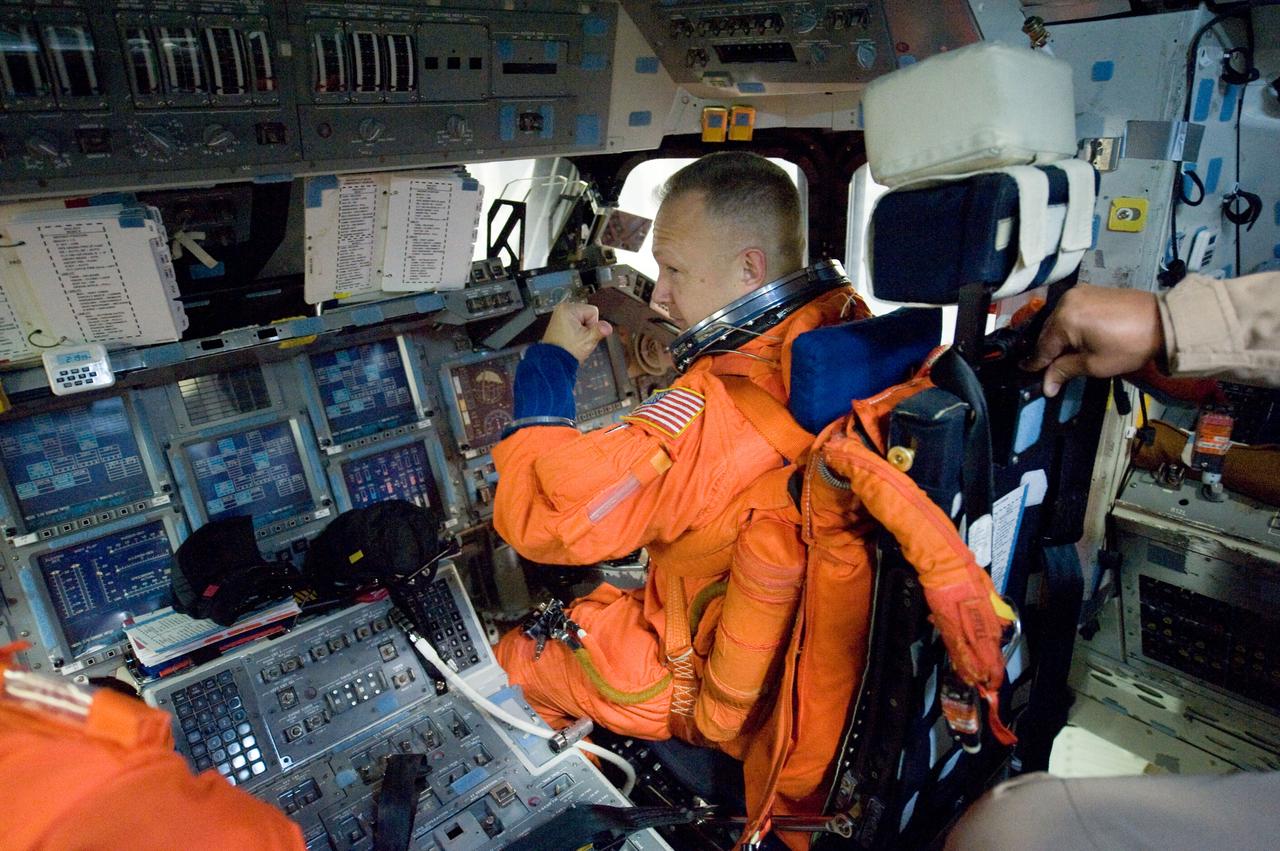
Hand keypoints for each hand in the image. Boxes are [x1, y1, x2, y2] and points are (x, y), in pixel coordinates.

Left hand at [542, 301, 612, 363]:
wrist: (554, 362)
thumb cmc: (566, 351)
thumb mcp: (588, 340)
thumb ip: (600, 331)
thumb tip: (608, 327)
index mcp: (568, 309)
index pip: (593, 312)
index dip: (592, 325)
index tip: (582, 334)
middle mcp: (562, 309)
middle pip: (588, 315)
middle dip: (587, 328)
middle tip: (578, 338)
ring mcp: (560, 315)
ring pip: (583, 320)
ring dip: (582, 330)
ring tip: (573, 339)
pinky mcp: (560, 322)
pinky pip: (576, 324)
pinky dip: (576, 331)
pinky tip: (570, 339)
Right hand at [1021, 284, 1163, 396]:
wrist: (1164, 322)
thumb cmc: (1130, 345)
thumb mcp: (1094, 365)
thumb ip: (1064, 371)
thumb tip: (1047, 385)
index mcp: (1064, 319)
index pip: (1042, 347)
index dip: (1036, 364)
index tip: (1029, 376)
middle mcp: (1066, 301)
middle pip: (1047, 332)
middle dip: (1048, 351)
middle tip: (1049, 371)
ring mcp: (1078, 293)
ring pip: (1057, 321)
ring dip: (1058, 338)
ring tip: (1063, 356)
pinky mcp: (1090, 291)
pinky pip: (1070, 311)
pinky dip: (1069, 326)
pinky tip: (1075, 339)